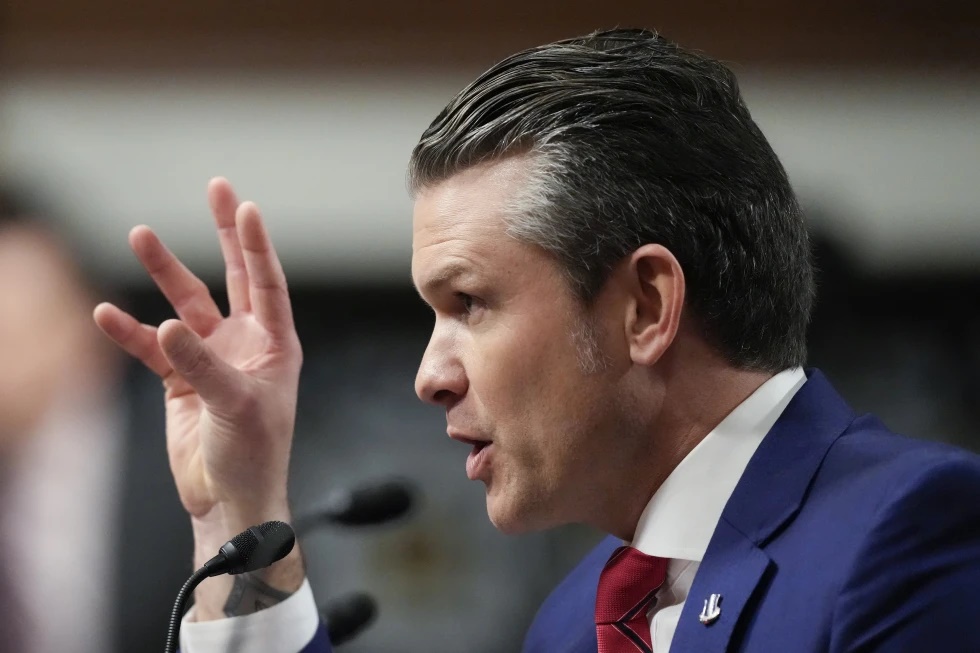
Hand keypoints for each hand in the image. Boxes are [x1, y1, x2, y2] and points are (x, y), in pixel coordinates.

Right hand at [93, 178, 304, 618]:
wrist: (229, 499)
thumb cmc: (252, 455)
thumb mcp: (235, 406)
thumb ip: (202, 365)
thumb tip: (168, 327)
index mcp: (276, 344)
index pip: (268, 283)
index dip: (257, 245)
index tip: (247, 207)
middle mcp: (247, 343)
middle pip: (235, 276)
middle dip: (225, 234)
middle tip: (218, 188)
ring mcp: (212, 357)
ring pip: (187, 304)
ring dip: (164, 272)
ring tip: (139, 234)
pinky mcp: (181, 380)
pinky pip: (152, 347)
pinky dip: (130, 332)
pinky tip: (106, 314)